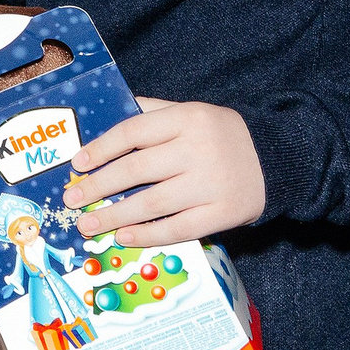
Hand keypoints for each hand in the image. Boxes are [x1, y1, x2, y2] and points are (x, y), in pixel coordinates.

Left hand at [65, 98, 266, 248]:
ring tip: (89, 224)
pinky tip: (124, 237)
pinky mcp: (224, 213)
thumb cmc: (220, 135)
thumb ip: (151, 112)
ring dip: (115, 216)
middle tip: (72, 199)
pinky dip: (149, 234)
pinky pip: (179, 228)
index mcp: (186, 119)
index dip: (101, 149)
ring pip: (154, 203)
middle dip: (98, 187)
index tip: (77, 164)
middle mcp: (198, 150)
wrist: (278, 158)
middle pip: (137, 170)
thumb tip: (104, 120)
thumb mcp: (189, 112)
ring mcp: (211, 184)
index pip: (132, 132)